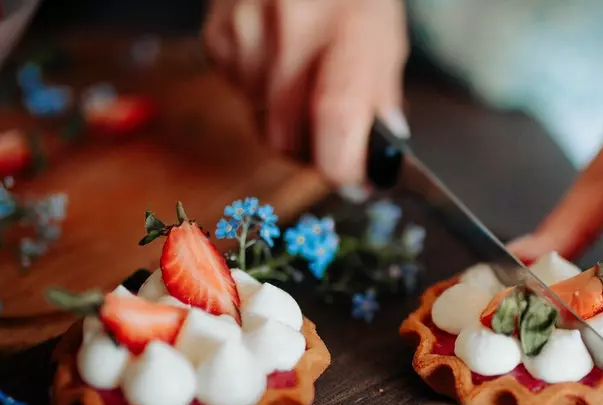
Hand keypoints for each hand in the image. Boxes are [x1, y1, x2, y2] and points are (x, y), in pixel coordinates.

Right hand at [203, 0, 409, 185]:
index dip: (343, 165)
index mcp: (346, 25)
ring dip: (287, 124)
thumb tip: (377, 161)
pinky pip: (239, 97)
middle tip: (336, 138)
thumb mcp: (385, 35)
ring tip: (307, 85)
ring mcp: (245, 31)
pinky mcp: (218, 36)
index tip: (356, 180)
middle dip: (314, 152)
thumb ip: (381, 99)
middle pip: (287, 138)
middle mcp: (290, 26)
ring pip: (260, 125)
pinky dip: (262, 97)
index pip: (336, 118)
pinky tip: (280, 64)